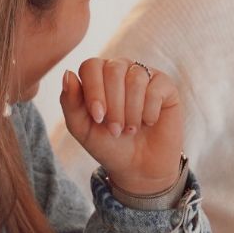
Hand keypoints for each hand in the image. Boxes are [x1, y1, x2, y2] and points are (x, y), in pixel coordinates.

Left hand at [60, 58, 182, 194]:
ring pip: (136, 78)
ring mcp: (144, 75)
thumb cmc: (108, 144)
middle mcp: (121, 69)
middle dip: (113, 104)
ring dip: (131, 110)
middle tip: (115, 130)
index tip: (98, 117)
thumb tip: (68, 74)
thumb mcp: (82, 128)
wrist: (138, 166)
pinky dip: (149, 111)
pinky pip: (156, 88)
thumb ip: (70, 102)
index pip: (91, 66)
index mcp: (97, 76)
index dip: (94, 90)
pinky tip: (148, 122)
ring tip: (130, 129)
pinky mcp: (165, 86)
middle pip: (113, 69)